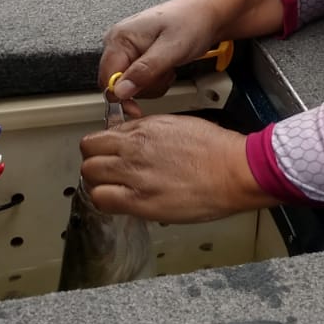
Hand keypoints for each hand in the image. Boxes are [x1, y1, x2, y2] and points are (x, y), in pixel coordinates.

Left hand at [79, 115, 270, 221]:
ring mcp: (135, 175)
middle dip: (96, 164)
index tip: (110, 155)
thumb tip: (128, 122)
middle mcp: (134, 149)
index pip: (99, 137)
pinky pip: (102, 200)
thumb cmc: (215, 149)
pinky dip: (106, 202)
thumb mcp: (177, 124)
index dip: (102, 148)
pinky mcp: (140, 201)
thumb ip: (147, 126)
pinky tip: (122, 202)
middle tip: (110, 173)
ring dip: (99, 183)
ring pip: (90, 176)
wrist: (234, 170)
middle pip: (88, 155)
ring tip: (115, 189)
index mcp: (143, 130)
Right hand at [98, 0, 220, 100]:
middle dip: (142, 87)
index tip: (137, 108)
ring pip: (130, 85)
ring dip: (152, 84)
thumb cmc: (192, 23)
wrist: (207, 15)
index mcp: (120, 37)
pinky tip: (167, 68)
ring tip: (168, 68)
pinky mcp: (139, 56)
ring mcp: (129, 49)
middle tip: (163, 75)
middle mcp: (119, 42)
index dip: (121, 96)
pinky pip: (140, 79)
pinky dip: (156, 80)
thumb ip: (145, 71)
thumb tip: (121, 91)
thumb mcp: (171, 49)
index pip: (106, 78)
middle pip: (117, 84)